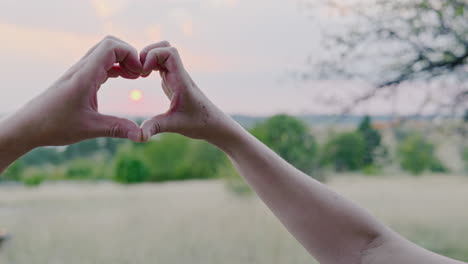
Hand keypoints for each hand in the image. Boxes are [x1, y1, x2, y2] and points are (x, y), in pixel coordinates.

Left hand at [11, 36, 143, 147]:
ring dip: (123, 60)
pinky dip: (115, 66)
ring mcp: (80, 72)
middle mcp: (82, 69)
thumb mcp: (90, 129)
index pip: (111, 47)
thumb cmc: (54, 125)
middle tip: (140, 73)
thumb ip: (118, 129)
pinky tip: (124, 78)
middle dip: (129, 54)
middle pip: (110, 44)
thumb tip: (142, 136)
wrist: (29, 126)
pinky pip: (100, 63)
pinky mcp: (79, 78)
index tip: (140, 73)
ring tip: (135, 76)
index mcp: (85, 76)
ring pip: (105, 52)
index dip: (131, 54)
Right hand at [139, 41, 235, 143]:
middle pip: (164, 46)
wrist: (214, 125)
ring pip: (162, 53)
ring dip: (148, 58)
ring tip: (139, 74)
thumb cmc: (199, 124)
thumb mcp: (175, 126)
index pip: (169, 52)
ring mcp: (176, 76)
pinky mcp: (173, 81)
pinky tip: (142, 77)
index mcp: (181, 80)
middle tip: (139, 71)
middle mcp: (179, 75)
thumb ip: (156, 127)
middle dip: (147, 53)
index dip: (153, 56)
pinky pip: (160, 64)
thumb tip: (137, 136)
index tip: (144, 73)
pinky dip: (149, 65)